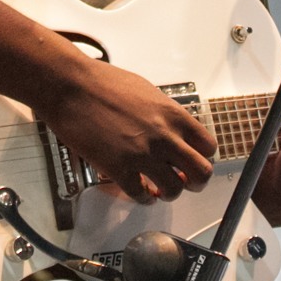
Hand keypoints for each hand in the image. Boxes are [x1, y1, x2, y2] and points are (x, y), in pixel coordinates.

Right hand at [33, 59, 215, 203]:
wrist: (71, 86)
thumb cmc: (103, 82)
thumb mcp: (146, 91)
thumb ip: (164, 114)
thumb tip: (172, 130)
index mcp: (173, 114)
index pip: (208, 146)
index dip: (203, 157)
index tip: (193, 160)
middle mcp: (163, 136)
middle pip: (201, 173)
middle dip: (195, 182)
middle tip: (185, 182)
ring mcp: (142, 154)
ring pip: (174, 190)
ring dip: (168, 192)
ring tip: (158, 187)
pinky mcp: (119, 168)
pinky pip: (141, 195)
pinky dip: (143, 198)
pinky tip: (138, 190)